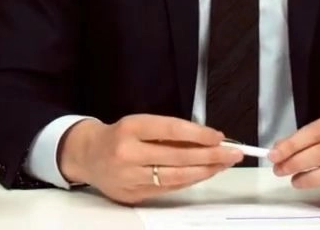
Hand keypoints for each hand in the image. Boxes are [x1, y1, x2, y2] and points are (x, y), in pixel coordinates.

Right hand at [58, 114, 244, 204]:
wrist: (87, 156)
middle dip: (209, 155)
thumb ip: (169, 132)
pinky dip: (189, 181)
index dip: (197, 134)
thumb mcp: (139, 124)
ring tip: (223, 165)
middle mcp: (128, 153)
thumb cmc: (119, 136)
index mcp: (130, 128)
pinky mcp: (133, 195)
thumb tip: (208, 139)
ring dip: (204, 171)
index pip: (170, 130)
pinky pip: (168, 189)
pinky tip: (203, 174)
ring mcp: (130, 177)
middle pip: (176, 157)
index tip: (219, 136)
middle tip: (232, 153)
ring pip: (175, 177)